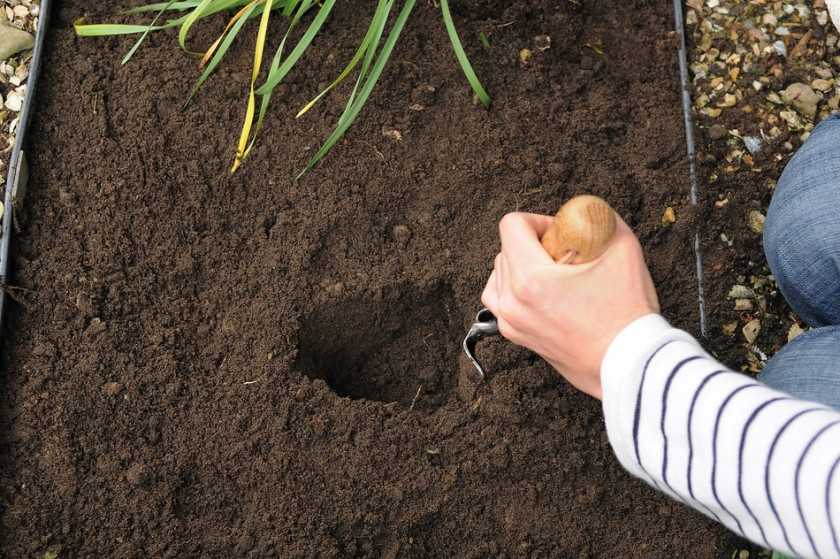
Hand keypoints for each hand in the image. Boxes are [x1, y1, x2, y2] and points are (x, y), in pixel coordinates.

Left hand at [481, 211, 659, 398]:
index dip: (538, 220)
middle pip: (504, 250)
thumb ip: (601, 220)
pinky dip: (516, 291)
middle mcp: (513, 301)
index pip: (511, 225)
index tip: (560, 234)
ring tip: (552, 274)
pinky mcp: (518, 337)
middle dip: (532, 244)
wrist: (629, 365)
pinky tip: (546, 293)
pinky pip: (502, 303)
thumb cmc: (626, 315)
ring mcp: (512, 322)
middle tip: (565, 256)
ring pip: (497, 277)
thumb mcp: (623, 249)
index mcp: (530, 278)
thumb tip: (586, 213)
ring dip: (519, 267)